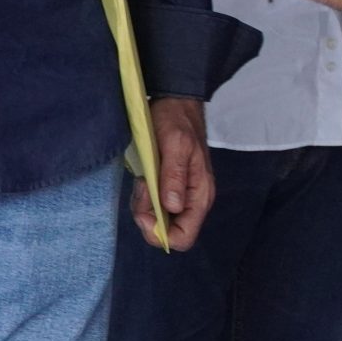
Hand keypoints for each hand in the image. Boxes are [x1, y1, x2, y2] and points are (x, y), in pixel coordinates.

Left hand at [141, 96, 215, 251]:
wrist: (176, 103)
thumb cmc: (176, 122)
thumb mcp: (174, 145)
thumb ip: (174, 176)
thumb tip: (172, 208)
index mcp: (200, 193)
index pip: (184, 236)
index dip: (160, 233)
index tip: (144, 212)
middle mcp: (193, 200)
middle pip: (170, 233)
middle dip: (149, 219)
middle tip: (141, 189)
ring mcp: (182, 195)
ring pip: (160, 221)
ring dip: (144, 206)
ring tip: (142, 180)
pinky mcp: (170, 189)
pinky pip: (155, 207)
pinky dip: (144, 199)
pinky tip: (143, 180)